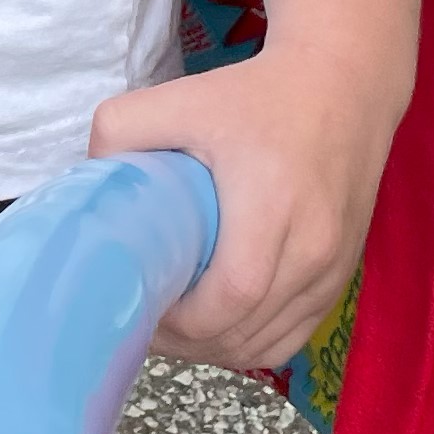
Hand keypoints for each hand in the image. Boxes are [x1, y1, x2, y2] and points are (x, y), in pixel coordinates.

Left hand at [89, 40, 404, 376]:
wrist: (345, 84)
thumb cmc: (260, 96)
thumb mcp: (183, 98)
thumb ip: (122, 130)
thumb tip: (88, 179)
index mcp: (273, 206)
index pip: (230, 298)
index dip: (181, 323)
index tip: (142, 307)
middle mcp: (314, 247)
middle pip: (246, 332)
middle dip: (188, 343)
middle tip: (146, 322)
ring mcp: (334, 267)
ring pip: (271, 344)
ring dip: (218, 348)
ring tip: (178, 328)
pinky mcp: (343, 274)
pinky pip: (296, 335)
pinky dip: (253, 342)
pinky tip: (220, 325)